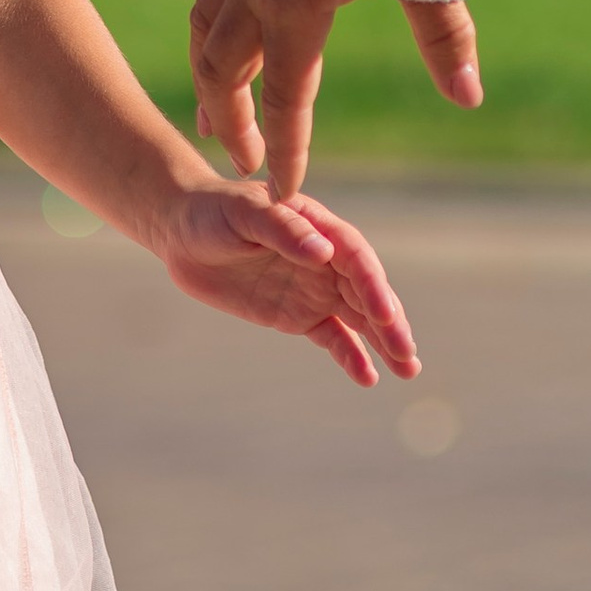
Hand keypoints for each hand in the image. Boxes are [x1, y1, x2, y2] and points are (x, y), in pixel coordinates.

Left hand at [151, 177, 419, 386]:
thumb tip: (324, 253)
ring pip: (357, 318)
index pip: (355, 257)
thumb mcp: (243, 214)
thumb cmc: (213, 212)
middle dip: (389, 322)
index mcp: (318, 226)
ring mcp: (313, 289)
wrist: (182, 232)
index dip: (373, 285)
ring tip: (407, 369)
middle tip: (407, 354)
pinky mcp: (297, 315)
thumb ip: (281, 230)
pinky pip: (332, 337)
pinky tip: (368, 377)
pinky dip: (350, 356)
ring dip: (383, 342)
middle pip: (365, 292)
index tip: (385, 315)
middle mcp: (324, 259)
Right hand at [191, 0, 481, 197]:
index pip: (285, 99)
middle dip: (231, 119)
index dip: (288, 149)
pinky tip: (218, 28)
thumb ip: (443, 35)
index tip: (287, 192)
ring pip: (205, 28)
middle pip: (223, 70)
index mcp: (296, 9)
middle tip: (241, 160)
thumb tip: (468, 98)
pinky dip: (208, 22)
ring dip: (209, 75)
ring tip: (210, 109)